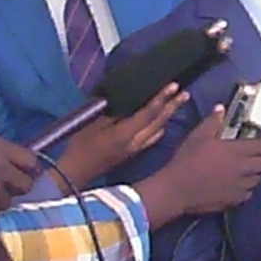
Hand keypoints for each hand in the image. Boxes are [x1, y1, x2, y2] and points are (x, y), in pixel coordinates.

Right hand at [55, 83, 187, 190]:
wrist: (75, 174)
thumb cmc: (80, 147)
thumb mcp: (92, 125)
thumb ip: (112, 114)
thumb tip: (126, 101)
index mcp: (125, 133)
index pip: (148, 113)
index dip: (161, 99)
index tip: (173, 86)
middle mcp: (135, 142)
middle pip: (159, 122)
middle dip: (172, 106)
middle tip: (184, 93)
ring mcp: (135, 149)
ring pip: (158, 130)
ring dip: (168, 116)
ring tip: (177, 103)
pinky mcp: (133, 154)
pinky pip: (152, 138)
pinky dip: (159, 128)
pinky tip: (162, 124)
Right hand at [162, 106, 260, 214]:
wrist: (177, 189)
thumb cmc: (188, 160)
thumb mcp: (199, 135)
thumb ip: (213, 122)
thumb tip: (221, 109)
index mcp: (238, 151)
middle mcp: (244, 169)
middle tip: (254, 155)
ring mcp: (240, 186)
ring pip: (258, 179)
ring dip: (254, 173)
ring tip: (244, 170)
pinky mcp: (234, 200)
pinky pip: (247, 194)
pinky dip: (245, 188)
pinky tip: (235, 184)